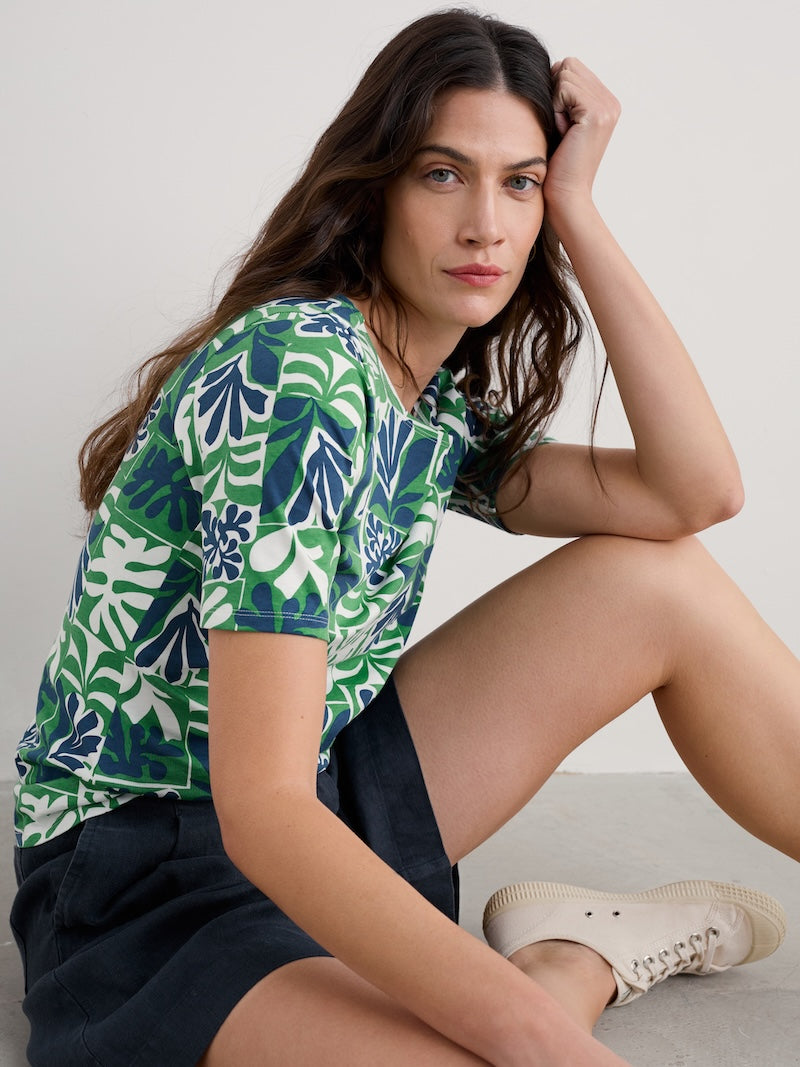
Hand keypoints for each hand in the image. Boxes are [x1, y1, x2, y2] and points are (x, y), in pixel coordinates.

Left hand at [544, 58, 620, 214]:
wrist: (566, 195)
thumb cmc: (556, 164)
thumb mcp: (560, 122)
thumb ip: (562, 95)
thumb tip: (551, 66)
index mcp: (605, 102)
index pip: (571, 68)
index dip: (555, 91)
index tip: (560, 124)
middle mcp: (611, 102)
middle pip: (568, 66)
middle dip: (555, 94)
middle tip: (560, 127)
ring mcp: (607, 107)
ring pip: (565, 73)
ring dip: (554, 102)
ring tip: (562, 131)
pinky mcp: (597, 113)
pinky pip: (564, 87)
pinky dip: (556, 108)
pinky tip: (563, 132)